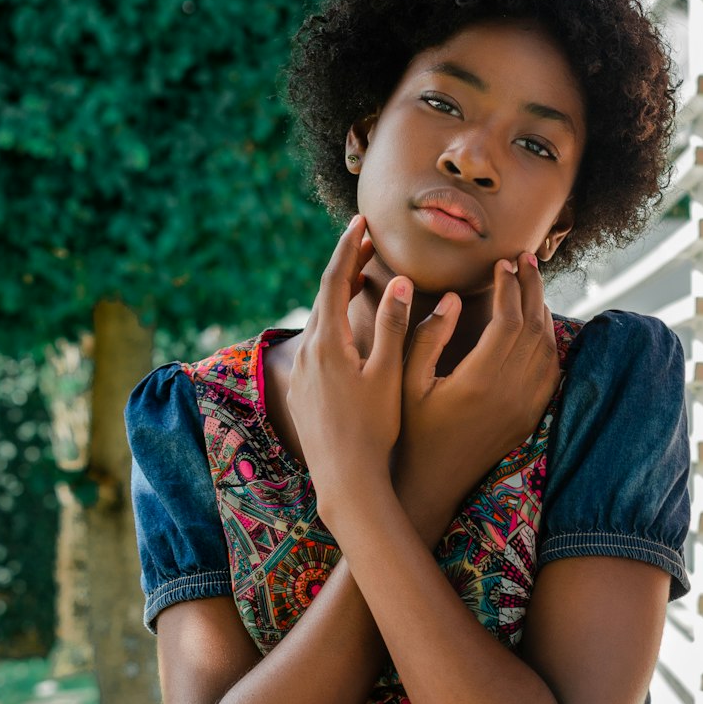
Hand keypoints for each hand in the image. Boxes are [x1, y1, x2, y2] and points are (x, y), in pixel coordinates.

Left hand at [287, 215, 411, 528]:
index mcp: (329, 342)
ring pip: (320, 322)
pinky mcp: (304, 393)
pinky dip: (334, 325)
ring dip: (339, 297)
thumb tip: (399, 281)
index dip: (348, 247)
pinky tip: (349, 334)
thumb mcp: (389, 375)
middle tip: (365, 240)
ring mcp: (303, 374)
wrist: (345, 481)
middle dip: (345, 265)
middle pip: (324, 296)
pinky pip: (318, 345)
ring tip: (361, 280)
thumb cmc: (373, 430)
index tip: (361, 221)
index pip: (334, 279)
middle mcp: (309, 353)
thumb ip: (394, 326)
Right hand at [395, 252, 560, 516]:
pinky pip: (551, 371)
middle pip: (534, 327)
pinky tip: (538, 324)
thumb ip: (425, 337)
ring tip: (530, 282)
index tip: (502, 263)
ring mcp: (524, 406)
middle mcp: (510, 393)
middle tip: (525, 258)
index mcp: (478, 380)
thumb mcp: (405, 382)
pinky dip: (549, 342)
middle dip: (532, 287)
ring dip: (542, 310)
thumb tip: (451, 297)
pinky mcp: (529, 416)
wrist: (433, 482)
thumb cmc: (411, 430)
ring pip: (546, 347)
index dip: (509, 287)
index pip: (508, 321)